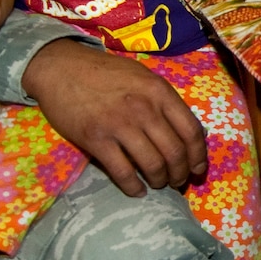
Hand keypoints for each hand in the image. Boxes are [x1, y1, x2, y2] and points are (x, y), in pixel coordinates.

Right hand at [22, 40, 208, 196]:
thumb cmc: (106, 73)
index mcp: (160, 92)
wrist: (62, 68)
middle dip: (180, 173)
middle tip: (178, 182)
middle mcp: (144, 109)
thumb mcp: (144, 78)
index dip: (198, 156)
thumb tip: (190, 131)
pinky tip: (137, 191)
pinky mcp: (96, 139)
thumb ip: (165, 101)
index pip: (191, 130)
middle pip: (174, 152)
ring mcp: (120, 125)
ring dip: (160, 181)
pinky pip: (122, 172)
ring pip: (152, 164)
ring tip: (159, 184)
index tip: (198, 170)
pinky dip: (133, 187)